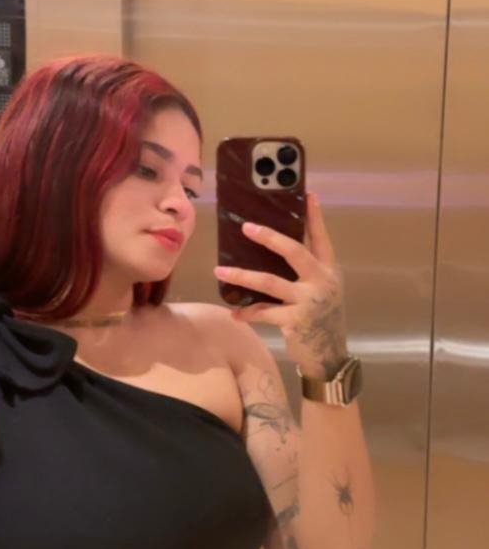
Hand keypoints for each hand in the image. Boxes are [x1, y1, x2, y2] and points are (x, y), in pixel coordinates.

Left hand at [213, 191, 348, 378]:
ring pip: (269, 282)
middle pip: (294, 251)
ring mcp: (308, 301)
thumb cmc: (320, 318)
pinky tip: (234, 313)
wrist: (329, 354)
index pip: (321, 237)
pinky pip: (263, 312)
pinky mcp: (294, 320)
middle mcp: (321, 281)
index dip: (314, 216)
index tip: (307, 194)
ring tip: (220, 270)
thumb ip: (307, 271)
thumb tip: (278, 248)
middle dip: (269, 237)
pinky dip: (247, 313)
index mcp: (328, 270)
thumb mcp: (322, 290)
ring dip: (242, 275)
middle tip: (246, 227)